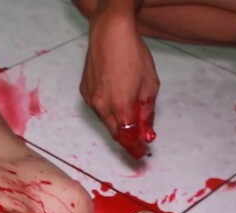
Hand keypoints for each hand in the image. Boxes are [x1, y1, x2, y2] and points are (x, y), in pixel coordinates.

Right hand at [80, 13, 158, 159]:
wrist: (109, 33)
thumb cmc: (132, 54)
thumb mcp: (150, 85)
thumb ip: (147, 113)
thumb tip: (147, 133)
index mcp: (120, 106)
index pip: (127, 137)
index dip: (134, 149)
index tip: (140, 155)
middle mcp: (102, 107)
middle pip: (115, 132)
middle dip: (127, 139)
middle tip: (138, 141)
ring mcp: (91, 99)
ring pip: (106, 121)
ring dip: (118, 123)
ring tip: (130, 115)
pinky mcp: (85, 91)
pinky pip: (98, 108)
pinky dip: (109, 110)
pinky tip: (117, 98)